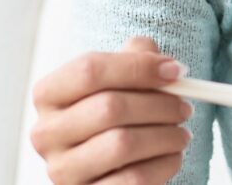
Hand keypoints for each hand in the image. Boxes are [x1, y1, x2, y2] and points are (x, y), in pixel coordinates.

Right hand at [29, 36, 194, 184]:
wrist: (104, 166)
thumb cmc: (111, 117)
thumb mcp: (118, 82)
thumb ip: (135, 58)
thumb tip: (162, 62)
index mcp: (48, 94)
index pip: (90, 70)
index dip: (138, 67)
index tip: (177, 72)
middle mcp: (46, 132)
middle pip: (109, 107)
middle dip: (159, 105)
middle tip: (185, 107)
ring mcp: (62, 169)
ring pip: (122, 144)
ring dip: (165, 136)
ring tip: (181, 133)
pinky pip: (133, 179)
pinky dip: (164, 164)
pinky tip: (173, 155)